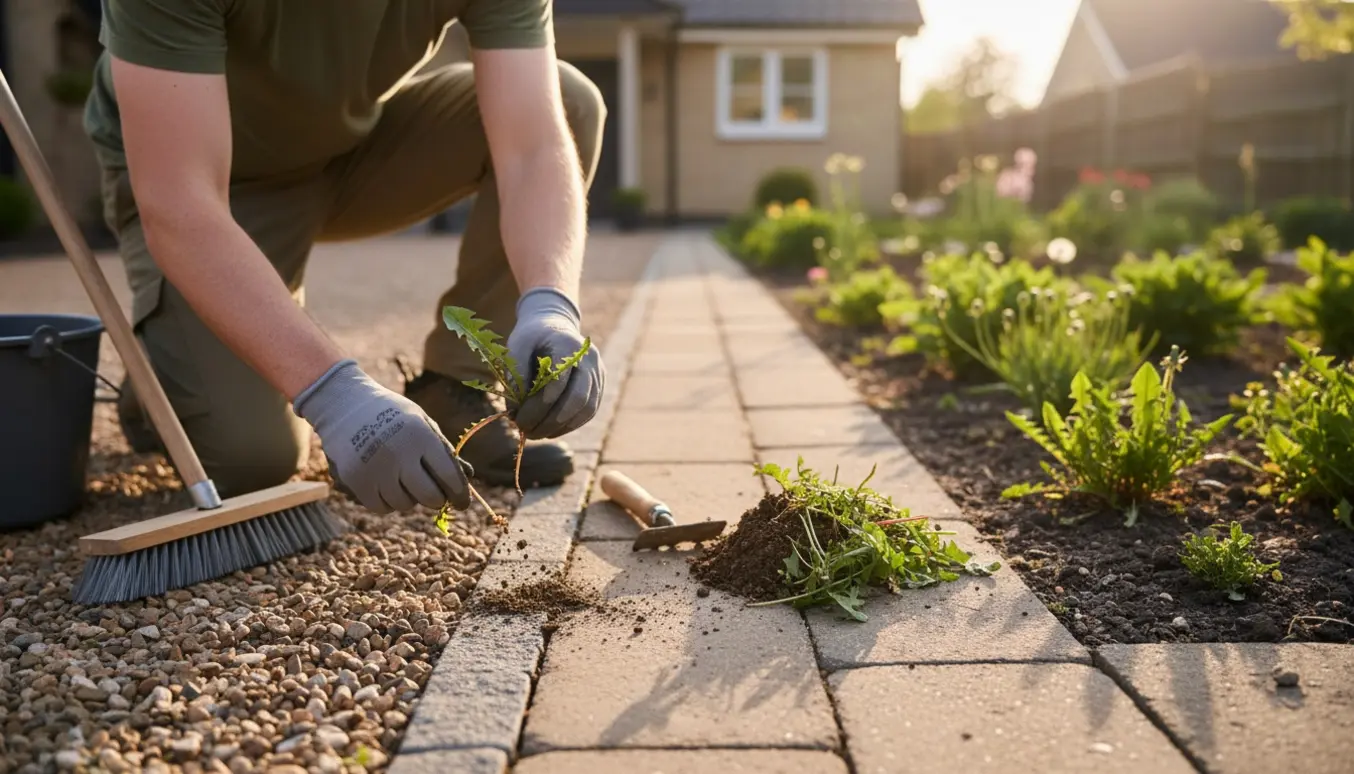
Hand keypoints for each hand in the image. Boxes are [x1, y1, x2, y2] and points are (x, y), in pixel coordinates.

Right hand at [293, 359, 470, 513]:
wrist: (345, 404)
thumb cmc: (392, 414)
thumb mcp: (422, 421)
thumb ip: (443, 449)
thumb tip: (468, 477)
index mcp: (421, 435)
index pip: (449, 476)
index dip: (460, 494)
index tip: (462, 503)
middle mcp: (399, 453)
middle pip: (429, 497)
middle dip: (436, 499)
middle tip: (435, 495)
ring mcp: (375, 468)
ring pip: (404, 505)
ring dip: (409, 498)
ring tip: (403, 479)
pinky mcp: (356, 480)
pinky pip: (381, 507)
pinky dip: (387, 501)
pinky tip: (387, 484)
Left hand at [505, 288, 604, 438]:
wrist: (555, 326)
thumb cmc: (533, 336)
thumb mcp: (518, 345)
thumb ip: (516, 372)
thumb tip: (516, 408)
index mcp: (569, 344)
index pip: (560, 378)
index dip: (541, 401)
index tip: (519, 415)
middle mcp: (590, 359)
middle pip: (578, 397)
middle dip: (549, 420)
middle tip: (525, 430)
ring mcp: (598, 373)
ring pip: (586, 409)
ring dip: (560, 427)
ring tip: (535, 434)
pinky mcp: (599, 386)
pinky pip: (589, 412)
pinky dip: (570, 425)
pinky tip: (550, 431)